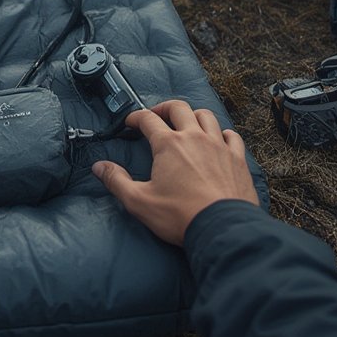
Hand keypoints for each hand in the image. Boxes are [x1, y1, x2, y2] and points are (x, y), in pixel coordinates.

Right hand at [92, 100, 258, 244]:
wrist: (223, 228)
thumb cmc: (180, 216)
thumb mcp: (139, 201)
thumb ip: (116, 181)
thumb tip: (99, 167)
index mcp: (168, 145)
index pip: (148, 119)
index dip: (135, 117)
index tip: (130, 122)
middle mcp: (194, 137)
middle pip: (178, 108)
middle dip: (164, 108)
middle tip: (156, 115)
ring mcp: (218, 146)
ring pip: (206, 116)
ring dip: (193, 115)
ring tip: (186, 123)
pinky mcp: (237, 158)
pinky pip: (232, 136)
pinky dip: (223, 133)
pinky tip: (219, 139)